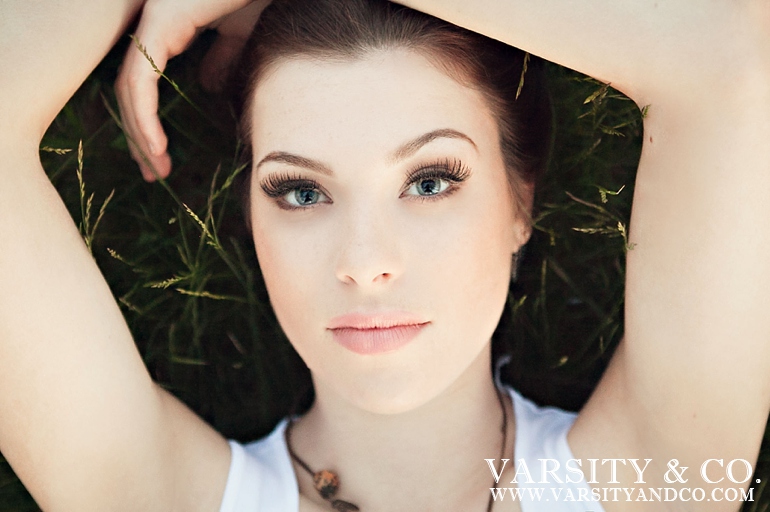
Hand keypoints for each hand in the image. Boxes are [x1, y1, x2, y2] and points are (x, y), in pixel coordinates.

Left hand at [115, 0, 267, 180]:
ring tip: (155, 168)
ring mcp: (150, 25)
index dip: (146, 123)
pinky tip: (157, 145)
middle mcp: (150, 28)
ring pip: (129, 90)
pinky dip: (144, 116)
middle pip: (129, 92)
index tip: (160, 158)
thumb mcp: (239, 37)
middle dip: (138, 137)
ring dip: (140, 135)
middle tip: (152, 173)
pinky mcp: (158, 26)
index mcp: (164, 30)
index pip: (142, 85)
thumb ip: (221, 59)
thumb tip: (209, 85)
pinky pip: (141, 80)